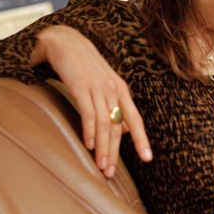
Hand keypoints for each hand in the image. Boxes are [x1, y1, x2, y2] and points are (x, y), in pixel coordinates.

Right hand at [31, 25, 151, 178]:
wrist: (65, 40)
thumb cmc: (83, 64)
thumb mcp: (103, 83)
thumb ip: (112, 104)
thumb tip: (121, 129)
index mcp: (121, 89)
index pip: (135, 119)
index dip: (141, 139)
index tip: (147, 158)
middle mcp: (113, 89)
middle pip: (118, 126)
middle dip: (115, 152)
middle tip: (110, 173)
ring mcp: (98, 87)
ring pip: (105, 123)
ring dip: (103, 148)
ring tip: (101, 166)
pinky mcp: (81, 86)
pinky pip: (88, 112)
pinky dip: (89, 131)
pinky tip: (88, 145)